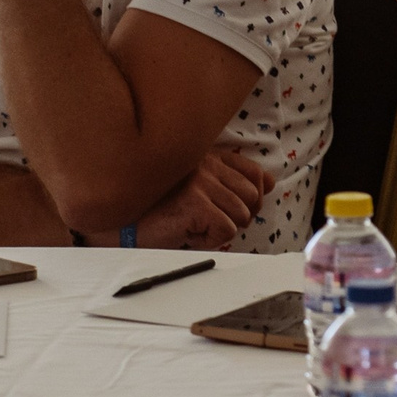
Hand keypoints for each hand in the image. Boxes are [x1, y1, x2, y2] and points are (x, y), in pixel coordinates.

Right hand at [133, 148, 273, 249]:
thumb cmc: (162, 210)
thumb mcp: (200, 190)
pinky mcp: (195, 203)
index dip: (255, 197)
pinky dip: (210, 240)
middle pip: (252, 197)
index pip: (254, 172)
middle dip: (239, 217)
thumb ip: (232, 182)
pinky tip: (188, 233)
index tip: (236, 209)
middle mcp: (206, 164)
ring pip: (241, 216)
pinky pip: (226, 230)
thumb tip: (269, 183)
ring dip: (221, 230)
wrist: (127, 224)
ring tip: (194, 225)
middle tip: (211, 223)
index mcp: (209, 156)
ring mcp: (200, 182)